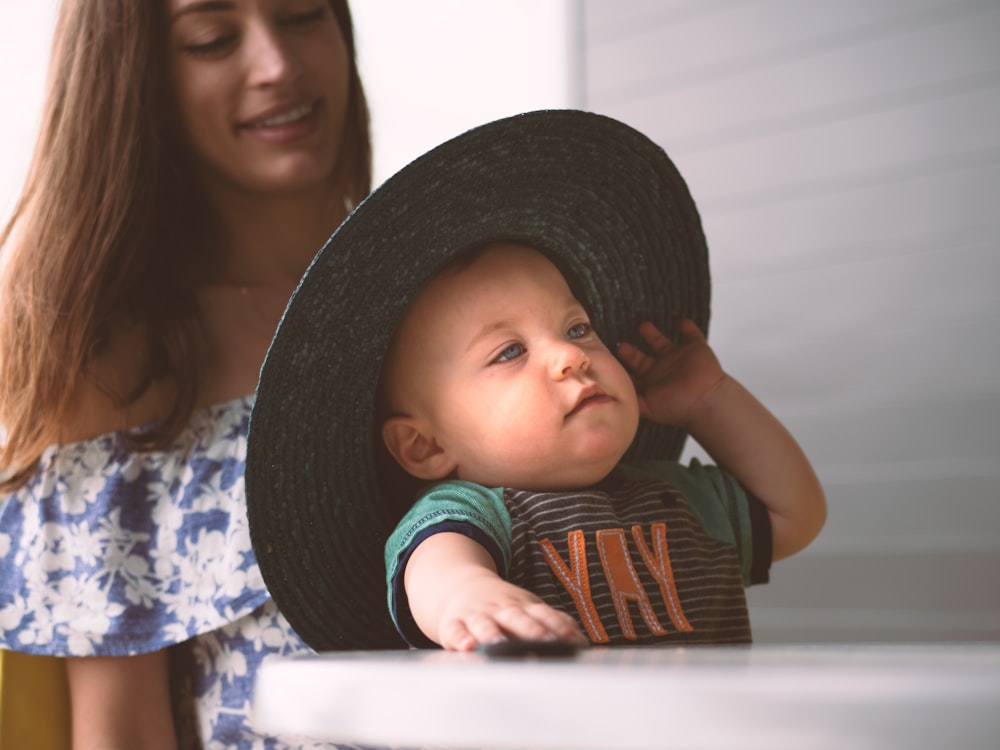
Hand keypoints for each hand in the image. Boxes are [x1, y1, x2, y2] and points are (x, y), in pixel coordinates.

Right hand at [434, 574, 586, 650]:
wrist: (460, 586)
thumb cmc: (503, 606)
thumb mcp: (529, 608)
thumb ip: (555, 622)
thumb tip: (581, 640)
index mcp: (523, 606)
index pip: (545, 615)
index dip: (559, 627)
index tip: (574, 642)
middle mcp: (501, 609)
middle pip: (517, 617)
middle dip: (531, 630)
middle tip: (545, 642)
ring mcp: (477, 616)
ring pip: (484, 624)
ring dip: (492, 633)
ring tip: (500, 643)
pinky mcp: (453, 624)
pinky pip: (455, 631)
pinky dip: (460, 638)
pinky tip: (466, 646)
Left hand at [617, 319, 725, 426]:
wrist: (704, 401)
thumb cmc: (677, 407)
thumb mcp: (646, 407)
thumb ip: (629, 400)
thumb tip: (607, 397)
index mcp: (650, 382)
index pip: (631, 372)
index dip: (620, 366)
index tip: (605, 356)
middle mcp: (662, 370)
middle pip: (642, 357)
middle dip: (630, 350)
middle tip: (619, 342)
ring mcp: (679, 359)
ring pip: (662, 343)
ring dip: (652, 333)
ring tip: (642, 324)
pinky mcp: (696, 349)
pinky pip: (691, 334)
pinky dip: (687, 327)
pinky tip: (681, 320)